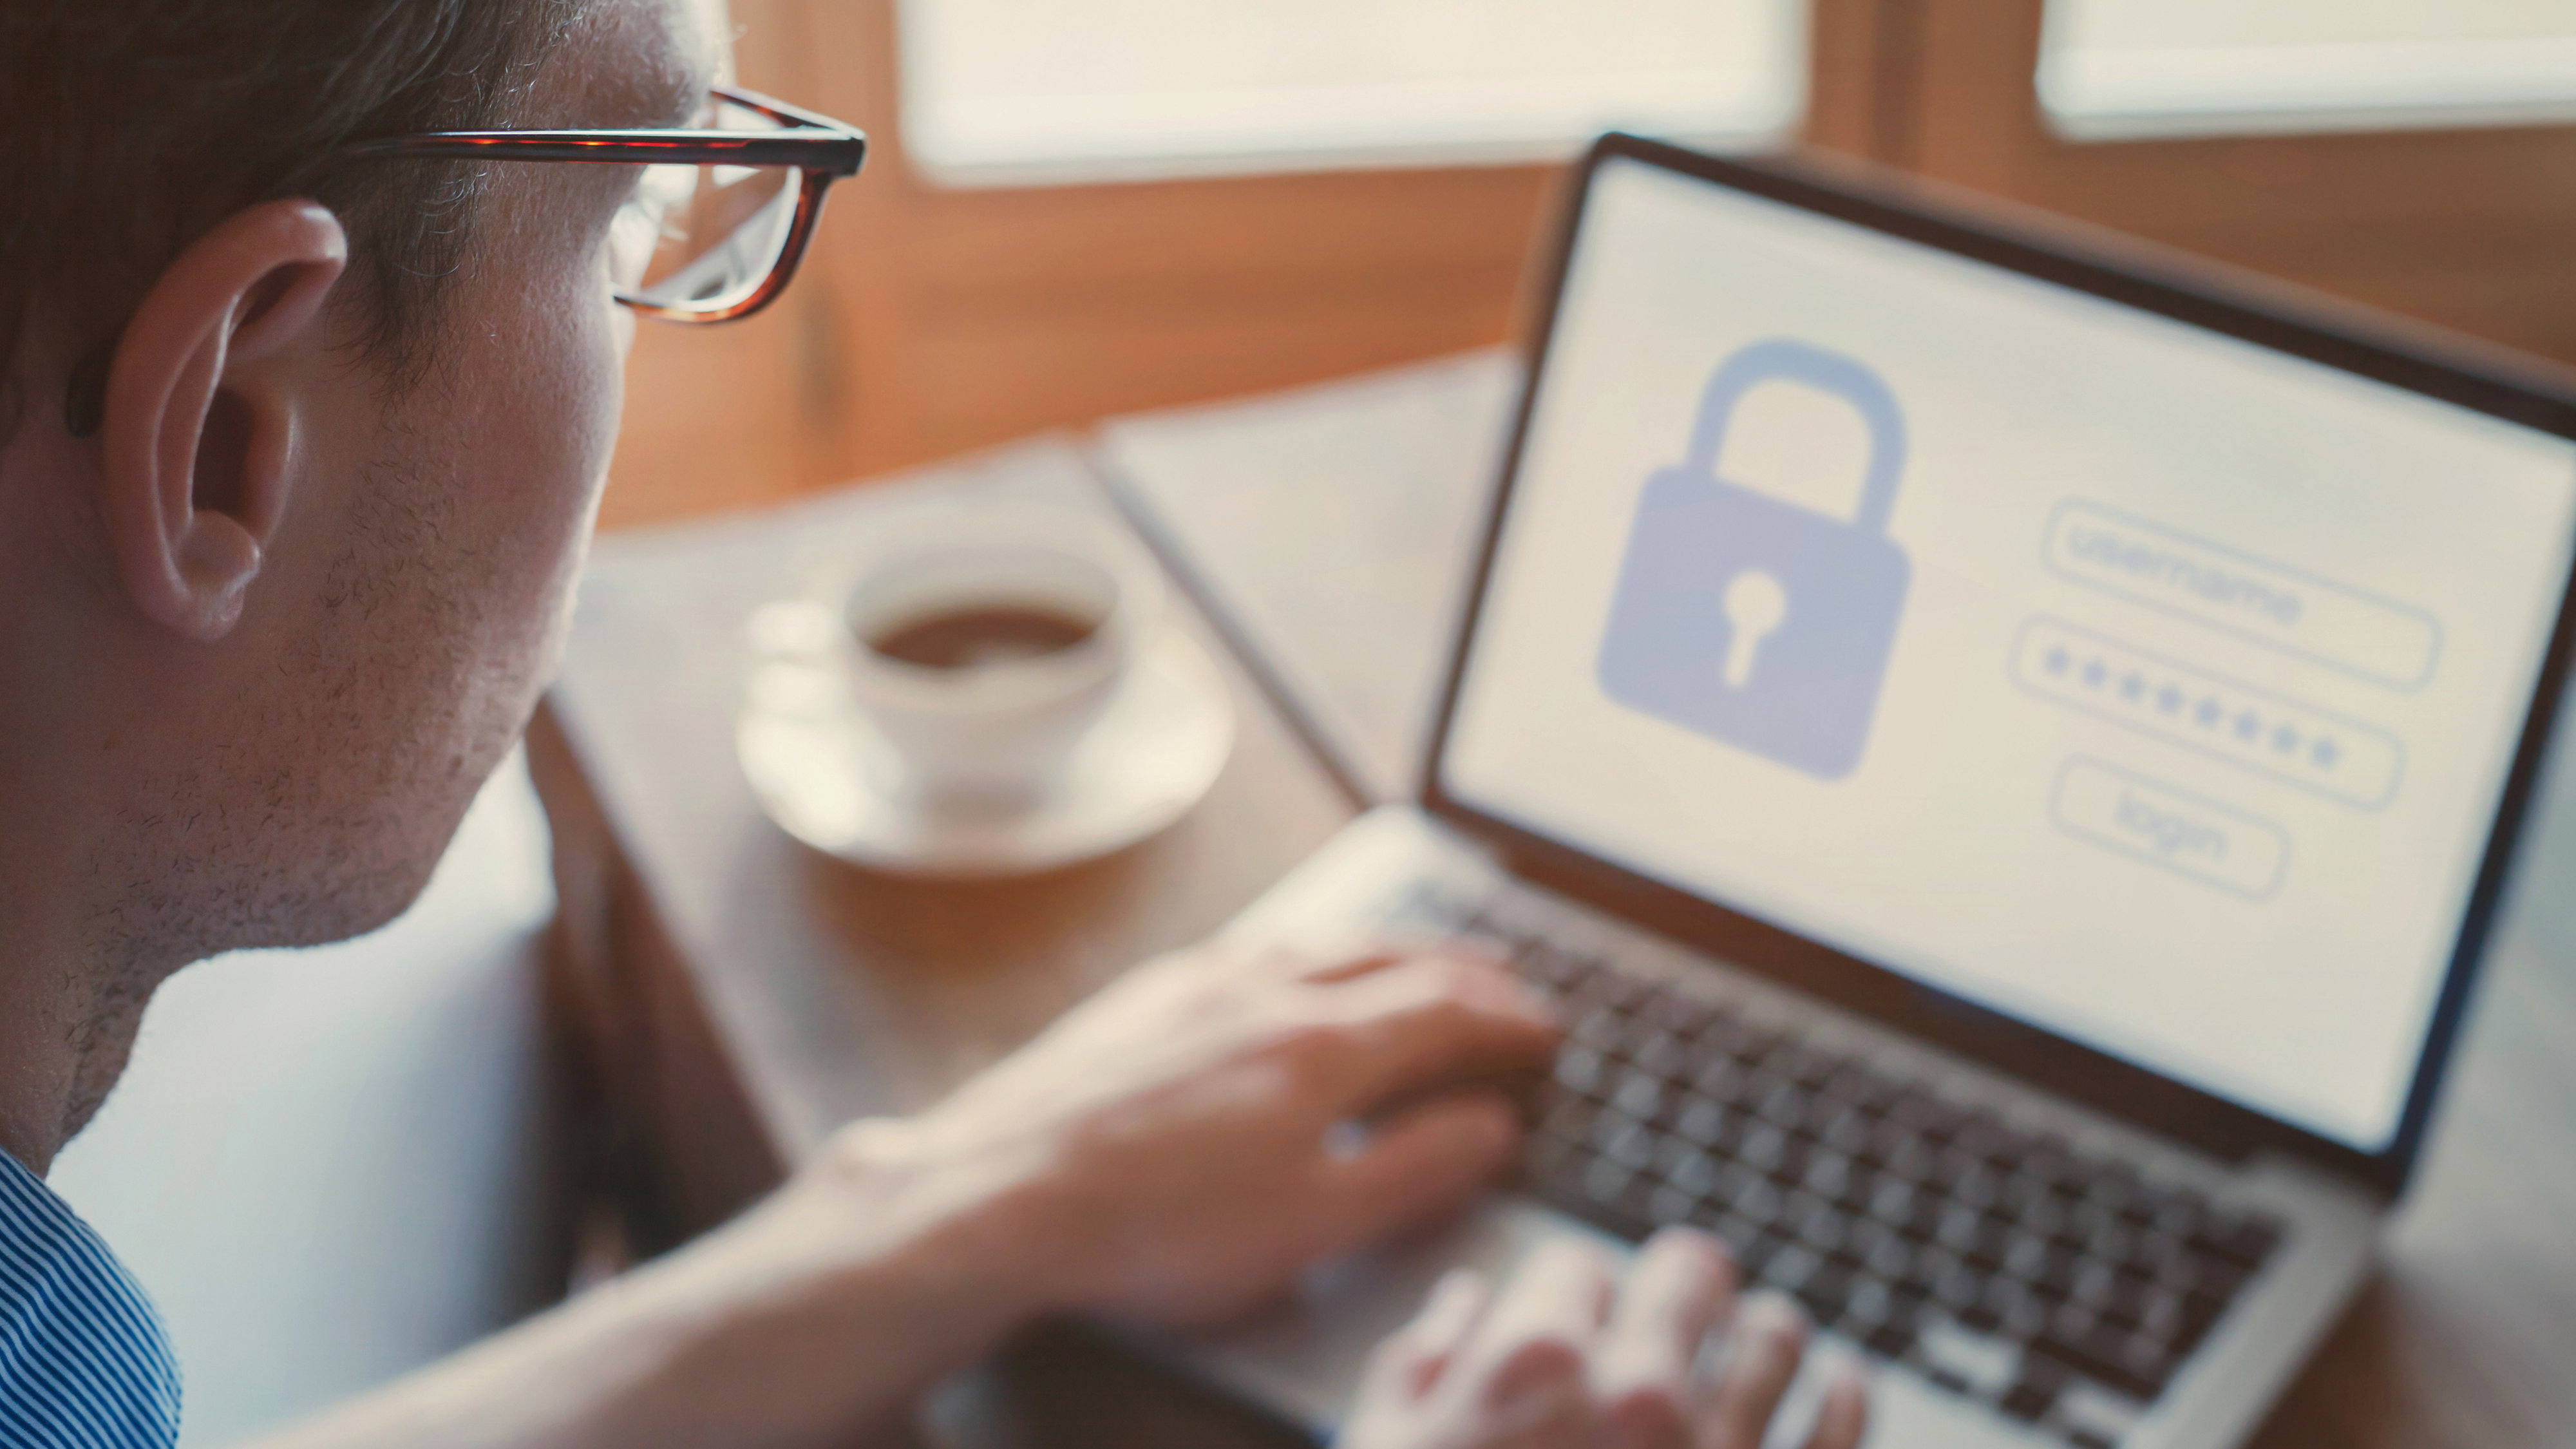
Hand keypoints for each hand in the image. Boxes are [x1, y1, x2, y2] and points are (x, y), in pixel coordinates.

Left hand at [846, 937, 1559, 1326]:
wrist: (998, 1195)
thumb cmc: (1153, 1228)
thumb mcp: (1311, 1226)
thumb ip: (1412, 1171)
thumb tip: (1489, 1127)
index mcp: (1321, 1047)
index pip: (1446, 1011)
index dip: (1507, 1020)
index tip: (1545, 1031)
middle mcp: (1265, 991)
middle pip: (1391, 959)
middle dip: (1462, 968)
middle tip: (1506, 980)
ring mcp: (1198, 984)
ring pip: (1320, 943)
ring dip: (1388, 949)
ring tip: (1418, 961)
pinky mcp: (1144, 997)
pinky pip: (1256, 949)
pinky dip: (1311, 952)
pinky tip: (1297, 969)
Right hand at [1340, 1229, 1869, 1448]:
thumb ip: (1418, 1372)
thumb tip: (1463, 1307)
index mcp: (1532, 1366)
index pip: (1577, 1264)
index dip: (1572, 1289)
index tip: (1576, 1315)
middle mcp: (1640, 1395)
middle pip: (1691, 1272)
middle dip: (1681, 1281)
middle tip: (1682, 1295)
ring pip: (1776, 1336)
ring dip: (1763, 1329)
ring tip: (1762, 1335)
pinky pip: (1841, 1428)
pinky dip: (1842, 1395)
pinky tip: (1837, 1383)